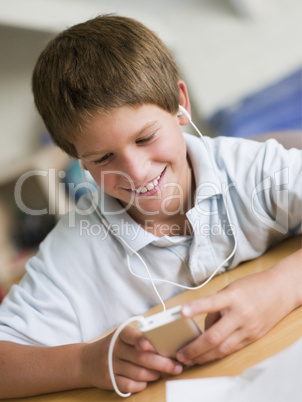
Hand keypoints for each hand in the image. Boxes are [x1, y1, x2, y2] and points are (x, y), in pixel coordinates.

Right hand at [80, 325, 182, 393]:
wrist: (87, 361)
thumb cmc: (114, 346)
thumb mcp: (123, 337)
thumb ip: (140, 338)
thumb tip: (167, 345)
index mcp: (120, 334)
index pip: (131, 335)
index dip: (141, 339)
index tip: (151, 345)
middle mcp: (114, 349)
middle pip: (141, 357)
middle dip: (162, 363)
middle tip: (176, 366)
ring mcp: (111, 365)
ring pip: (138, 373)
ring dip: (154, 375)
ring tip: (162, 373)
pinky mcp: (110, 380)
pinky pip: (130, 385)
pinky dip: (142, 385)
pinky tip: (147, 381)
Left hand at [176, 266, 297, 365]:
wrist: (279, 291)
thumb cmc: (252, 287)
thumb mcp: (230, 289)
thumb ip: (215, 307)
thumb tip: (203, 327)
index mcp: (233, 297)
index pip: (211, 303)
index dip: (196, 308)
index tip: (181, 312)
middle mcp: (240, 315)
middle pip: (214, 336)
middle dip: (195, 348)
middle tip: (180, 353)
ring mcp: (247, 329)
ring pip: (222, 349)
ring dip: (204, 356)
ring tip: (189, 359)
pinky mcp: (252, 338)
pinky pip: (232, 349)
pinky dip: (218, 354)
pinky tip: (207, 356)